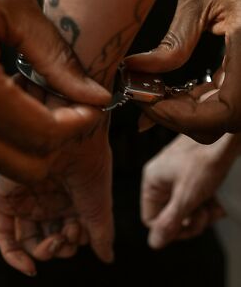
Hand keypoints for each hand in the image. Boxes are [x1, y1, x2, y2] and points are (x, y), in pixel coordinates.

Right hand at [0, 0, 110, 182]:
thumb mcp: (10, 6)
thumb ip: (57, 56)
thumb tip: (94, 95)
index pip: (40, 135)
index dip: (77, 124)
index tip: (88, 104)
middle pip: (22, 167)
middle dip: (53, 142)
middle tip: (62, 104)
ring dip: (23, 138)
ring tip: (26, 92)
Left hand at [0, 85, 113, 275]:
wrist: (71, 135)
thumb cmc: (88, 159)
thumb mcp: (98, 200)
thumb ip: (100, 229)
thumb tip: (106, 257)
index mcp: (67, 200)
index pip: (67, 234)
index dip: (74, 242)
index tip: (81, 233)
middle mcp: (45, 201)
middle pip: (48, 240)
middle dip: (61, 247)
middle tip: (69, 235)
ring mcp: (25, 200)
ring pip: (28, 241)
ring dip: (43, 252)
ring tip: (56, 241)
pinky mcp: (5, 198)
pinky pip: (3, 234)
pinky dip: (13, 256)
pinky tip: (28, 267)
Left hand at [125, 0, 240, 143]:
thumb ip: (173, 41)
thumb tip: (135, 68)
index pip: (225, 112)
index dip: (182, 117)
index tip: (145, 100)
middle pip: (220, 123)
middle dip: (174, 116)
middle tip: (140, 97)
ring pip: (220, 119)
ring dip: (181, 113)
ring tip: (149, 92)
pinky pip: (222, 103)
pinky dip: (192, 104)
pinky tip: (164, 93)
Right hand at [141, 133, 238, 248]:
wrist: (225, 132)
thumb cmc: (205, 160)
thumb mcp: (187, 197)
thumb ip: (169, 222)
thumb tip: (153, 244)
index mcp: (151, 182)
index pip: (151, 219)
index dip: (170, 228)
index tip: (189, 225)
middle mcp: (161, 179)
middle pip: (169, 216)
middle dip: (190, 220)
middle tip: (205, 214)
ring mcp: (177, 176)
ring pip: (185, 208)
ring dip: (202, 213)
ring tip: (214, 206)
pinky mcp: (192, 175)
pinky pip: (195, 198)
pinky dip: (208, 202)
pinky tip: (218, 200)